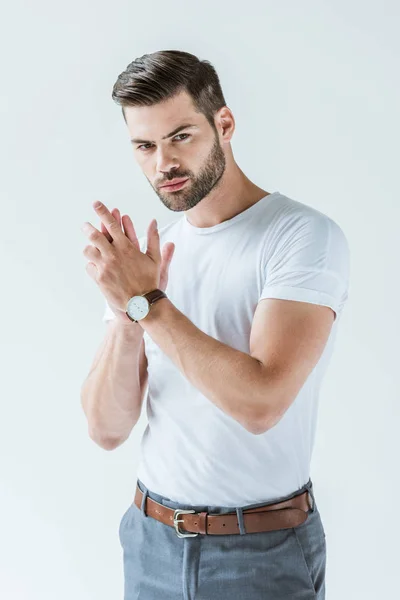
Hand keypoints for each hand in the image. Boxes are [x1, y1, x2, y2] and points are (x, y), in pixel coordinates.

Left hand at [81, 201, 174, 320]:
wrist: (142, 302)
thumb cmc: (150, 280)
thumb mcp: (155, 258)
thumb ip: (154, 238)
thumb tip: (154, 222)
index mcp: (127, 247)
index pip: (112, 225)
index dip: (103, 212)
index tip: (96, 204)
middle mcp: (114, 255)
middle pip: (95, 236)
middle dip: (88, 228)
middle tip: (85, 225)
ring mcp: (105, 267)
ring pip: (89, 251)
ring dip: (89, 249)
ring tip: (90, 249)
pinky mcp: (100, 279)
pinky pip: (89, 267)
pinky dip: (91, 265)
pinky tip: (95, 267)